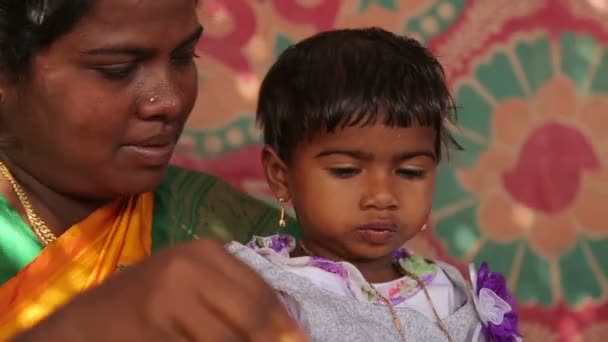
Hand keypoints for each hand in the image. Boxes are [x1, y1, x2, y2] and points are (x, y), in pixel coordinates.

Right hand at [13, 239, 306, 341]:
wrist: (84, 323)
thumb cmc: (147, 304)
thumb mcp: (192, 287)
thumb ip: (235, 300)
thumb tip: (290, 332)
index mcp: (205, 252)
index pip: (262, 293)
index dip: (287, 326)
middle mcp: (188, 267)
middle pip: (252, 318)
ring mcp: (167, 297)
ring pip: (229, 339)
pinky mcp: (151, 327)